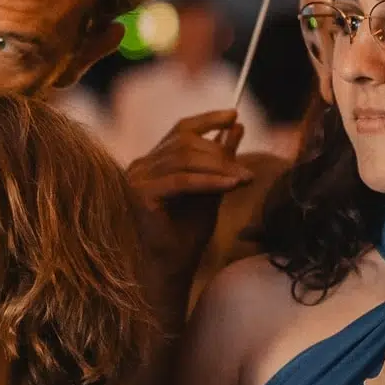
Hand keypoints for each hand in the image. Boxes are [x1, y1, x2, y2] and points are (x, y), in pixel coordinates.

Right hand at [125, 110, 253, 285]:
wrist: (170, 270)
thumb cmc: (187, 235)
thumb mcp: (211, 191)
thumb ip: (221, 161)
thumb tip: (238, 127)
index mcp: (154, 162)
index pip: (181, 130)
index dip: (208, 119)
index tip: (234, 115)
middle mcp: (141, 165)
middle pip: (186, 143)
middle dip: (221, 154)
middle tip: (248, 173)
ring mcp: (136, 178)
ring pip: (185, 159)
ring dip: (220, 169)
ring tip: (245, 181)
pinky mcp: (140, 194)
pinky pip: (182, 180)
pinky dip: (210, 181)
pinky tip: (232, 186)